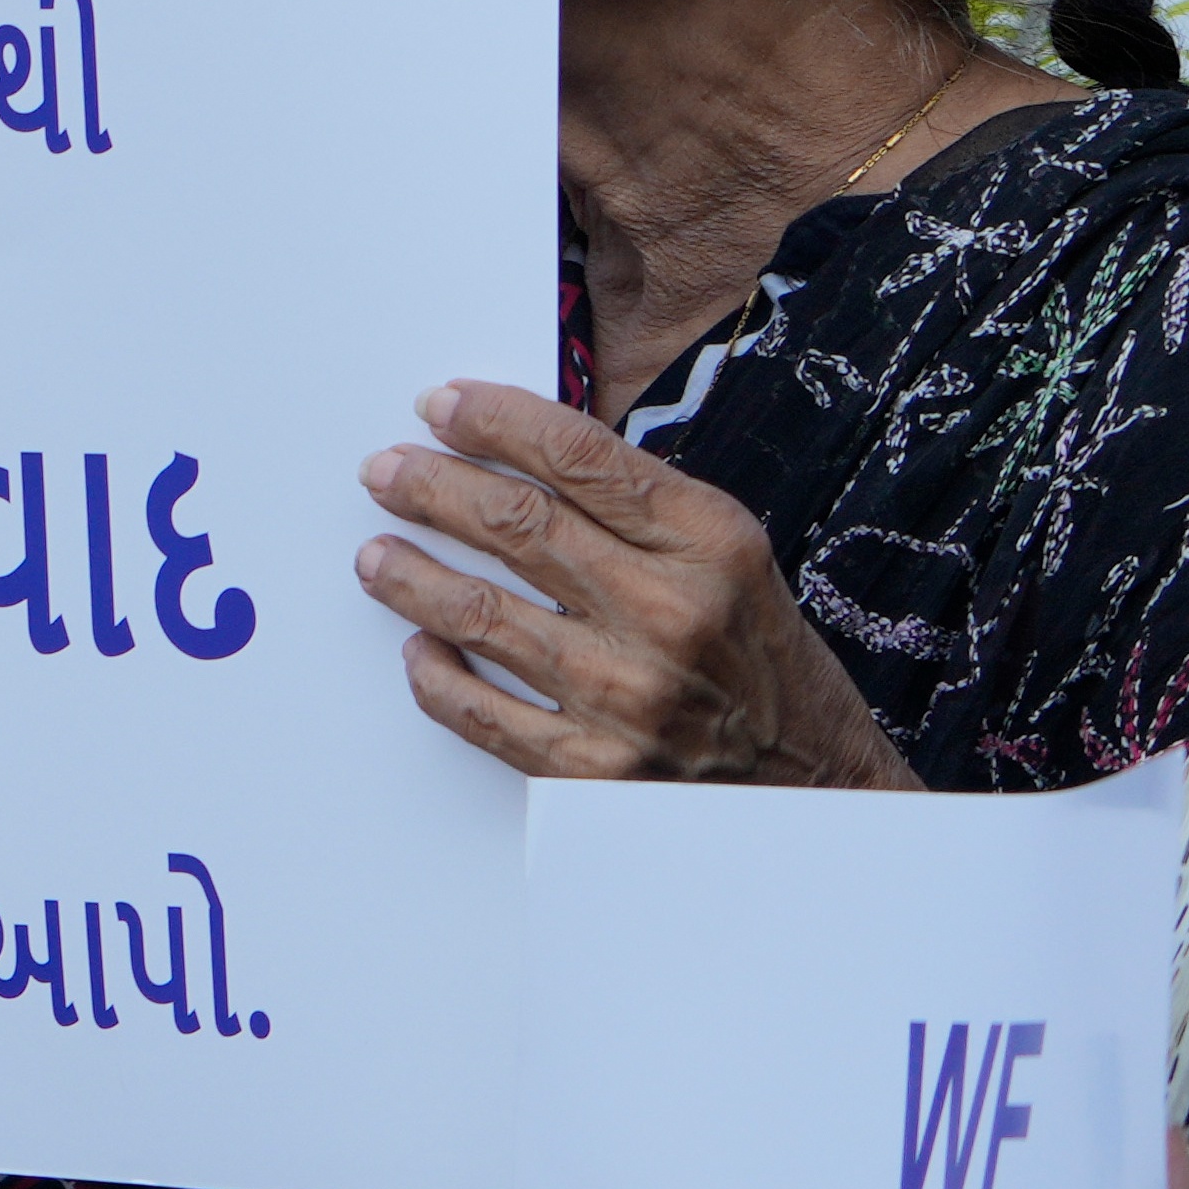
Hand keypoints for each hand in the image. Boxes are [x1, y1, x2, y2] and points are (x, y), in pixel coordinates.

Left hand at [357, 383, 906, 788]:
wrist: (814, 783)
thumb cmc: (760, 659)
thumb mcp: (729, 559)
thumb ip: (638, 509)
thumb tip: (518, 452)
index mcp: (711, 545)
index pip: (579, 459)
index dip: (495, 422)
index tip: (440, 405)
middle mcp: (669, 614)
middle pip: (517, 525)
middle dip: (432, 487)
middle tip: (384, 470)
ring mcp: (625, 696)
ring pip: (479, 614)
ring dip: (410, 575)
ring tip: (375, 553)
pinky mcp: (590, 767)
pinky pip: (478, 711)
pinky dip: (434, 673)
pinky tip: (418, 645)